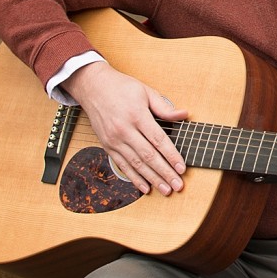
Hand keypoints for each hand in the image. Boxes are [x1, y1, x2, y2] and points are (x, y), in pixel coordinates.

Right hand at [65, 61, 188, 195]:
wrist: (92, 86)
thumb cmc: (122, 87)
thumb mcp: (146, 91)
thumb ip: (164, 107)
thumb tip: (184, 115)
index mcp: (137, 115)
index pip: (158, 140)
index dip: (172, 156)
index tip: (182, 168)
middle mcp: (124, 130)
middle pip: (148, 156)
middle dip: (165, 173)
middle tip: (178, 185)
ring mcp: (114, 140)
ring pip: (136, 164)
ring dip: (152, 179)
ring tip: (166, 190)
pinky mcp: (107, 145)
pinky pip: (122, 165)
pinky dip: (134, 178)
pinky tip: (145, 187)